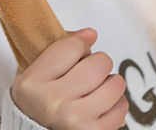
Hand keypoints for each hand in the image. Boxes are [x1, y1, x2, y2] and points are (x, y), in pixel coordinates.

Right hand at [11, 28, 128, 129]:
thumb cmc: (37, 102)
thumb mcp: (36, 71)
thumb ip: (60, 47)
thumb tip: (91, 34)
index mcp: (34, 82)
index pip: (74, 45)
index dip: (80, 46)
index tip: (75, 56)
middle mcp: (53, 102)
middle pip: (99, 63)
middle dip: (98, 64)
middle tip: (89, 73)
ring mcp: (74, 120)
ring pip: (115, 84)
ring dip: (110, 83)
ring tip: (97, 89)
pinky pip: (121, 108)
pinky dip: (116, 104)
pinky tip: (101, 106)